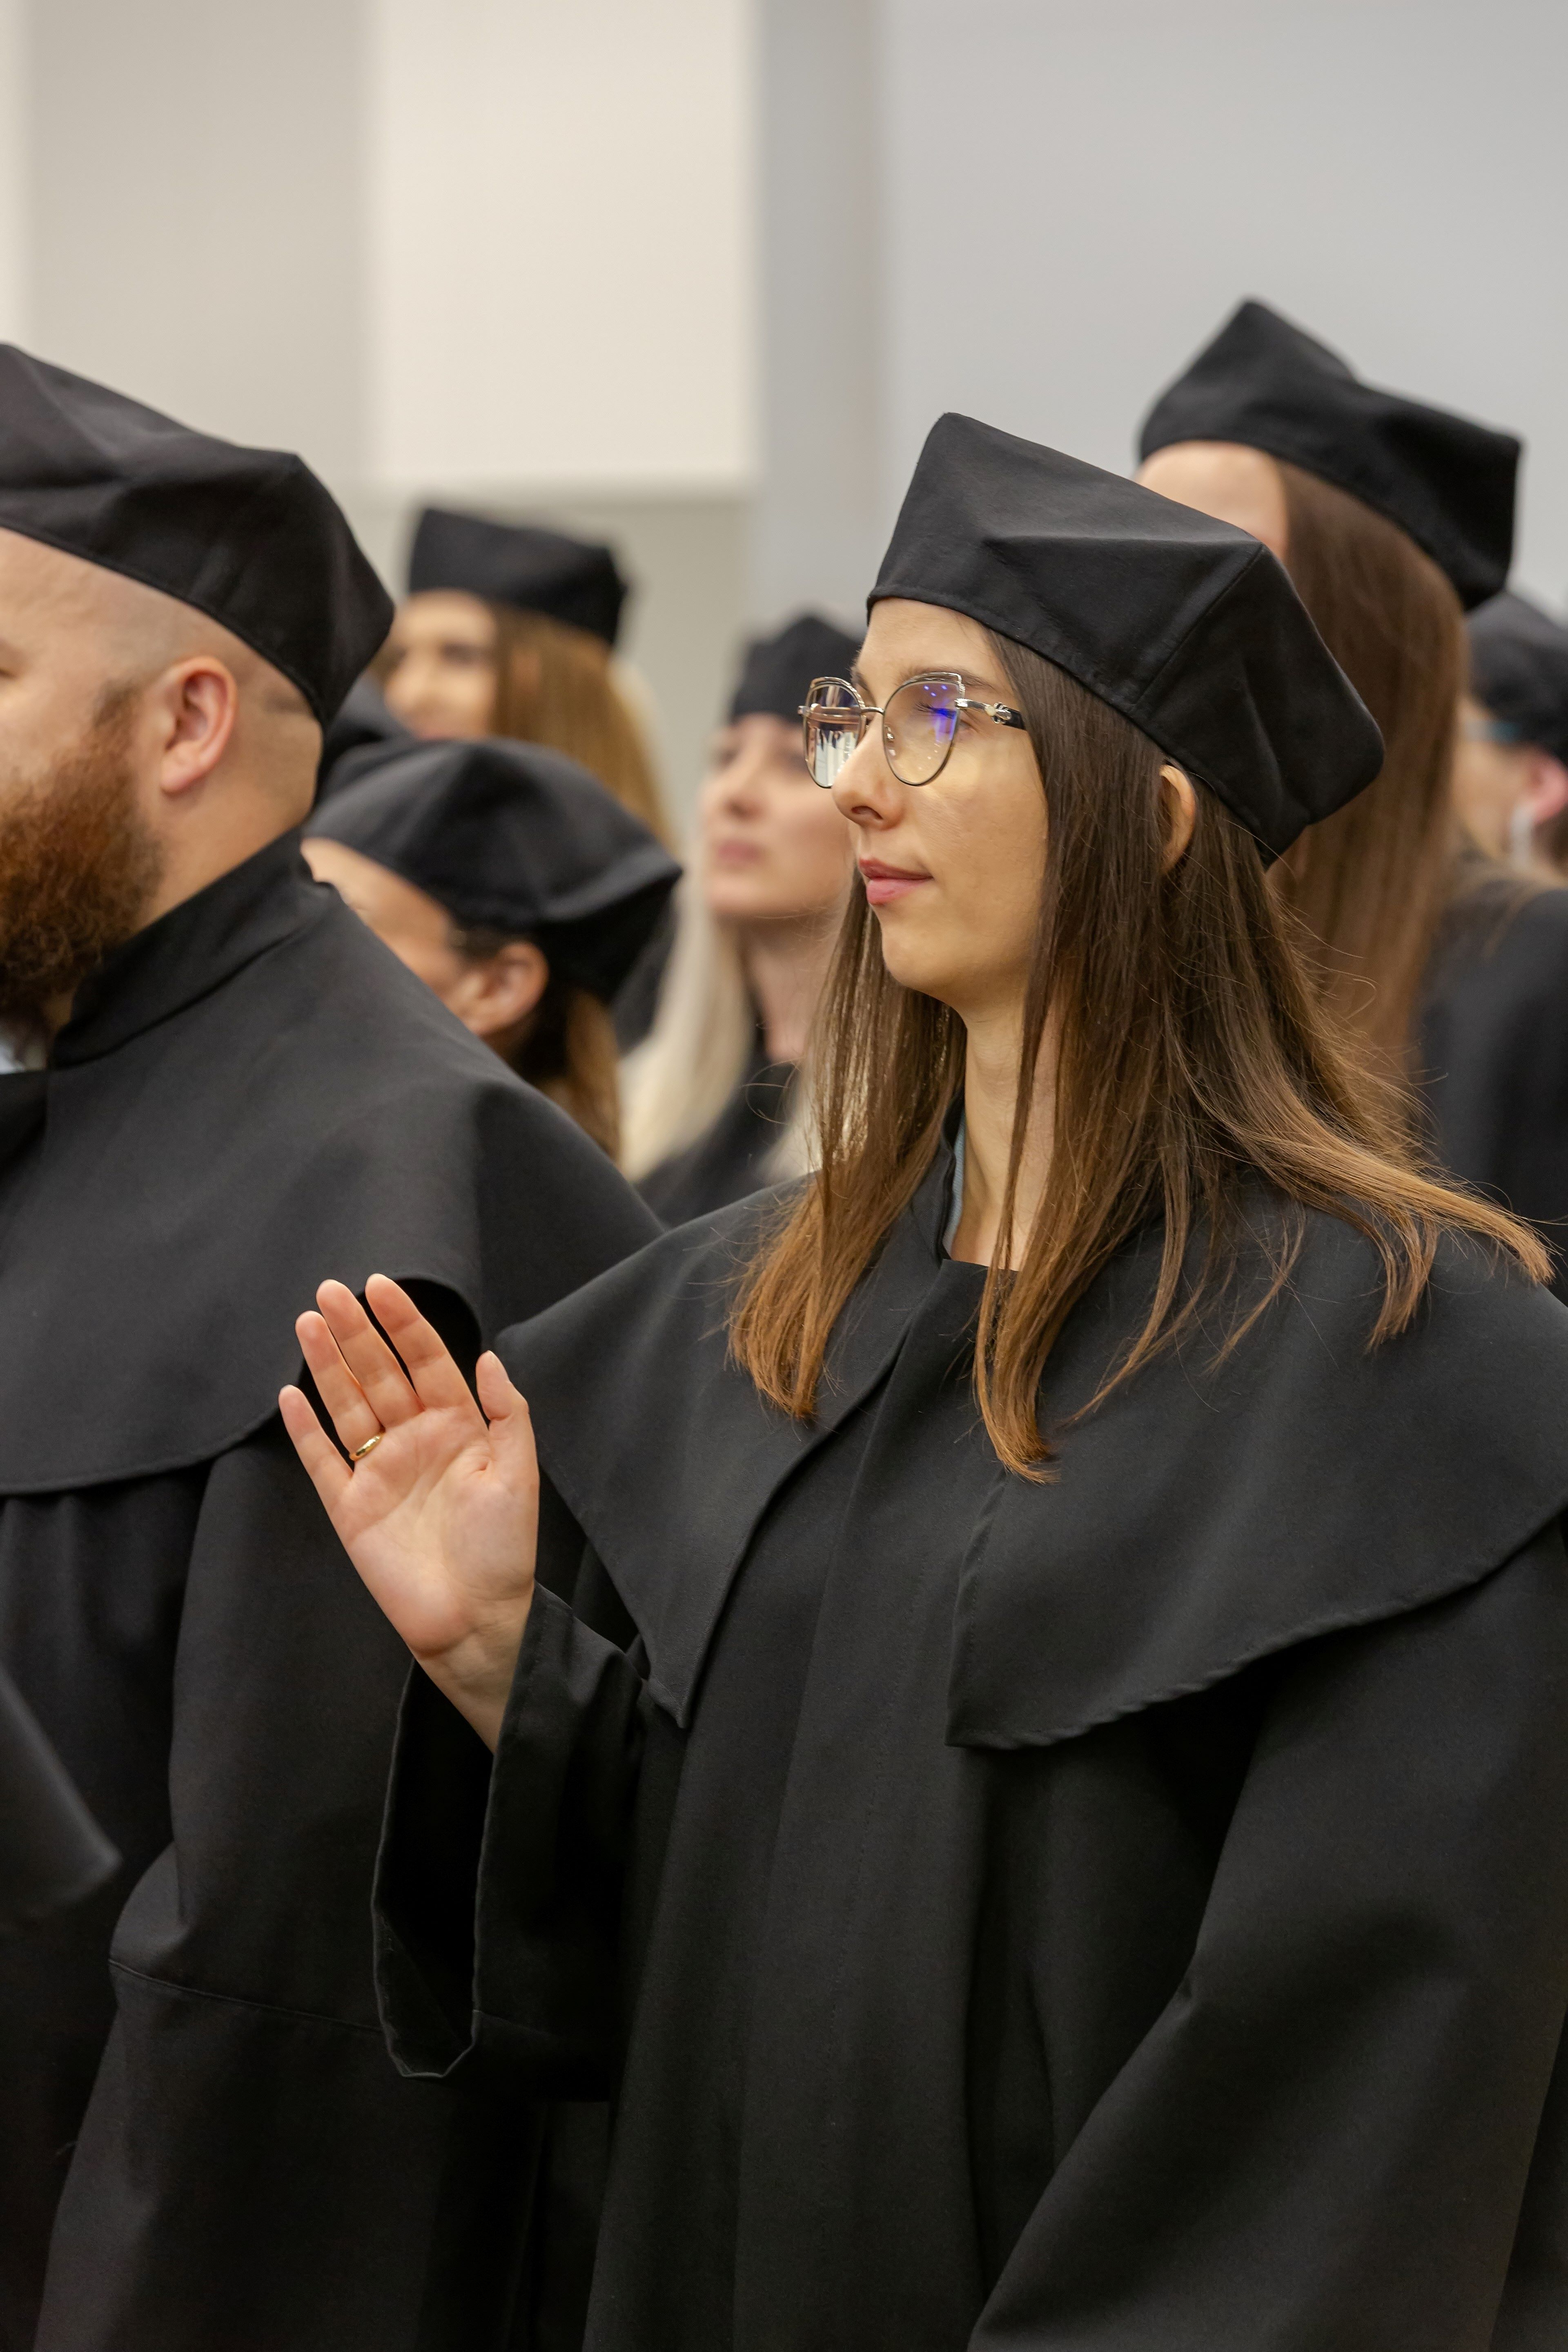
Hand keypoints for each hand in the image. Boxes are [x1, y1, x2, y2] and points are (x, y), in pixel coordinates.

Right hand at [279, 1274, 537, 1748]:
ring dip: (327, 1365)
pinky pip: (322, 1461)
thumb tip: (488, 1356)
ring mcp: (379, 1473)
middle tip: (330, 1290)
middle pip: (380, 1374)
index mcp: (459, 1428)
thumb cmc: (504, 1553)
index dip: (404, 1323)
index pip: (426, 1361)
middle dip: (356, 1332)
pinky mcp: (350, 1508)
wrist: (476, 1621)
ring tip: (308, 1321)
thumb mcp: (519, 1475)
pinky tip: (290, 1394)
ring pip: (347, 1405)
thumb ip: (506, 1413)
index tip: (380, 1285)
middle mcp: (415, 1442)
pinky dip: (305, 1429)